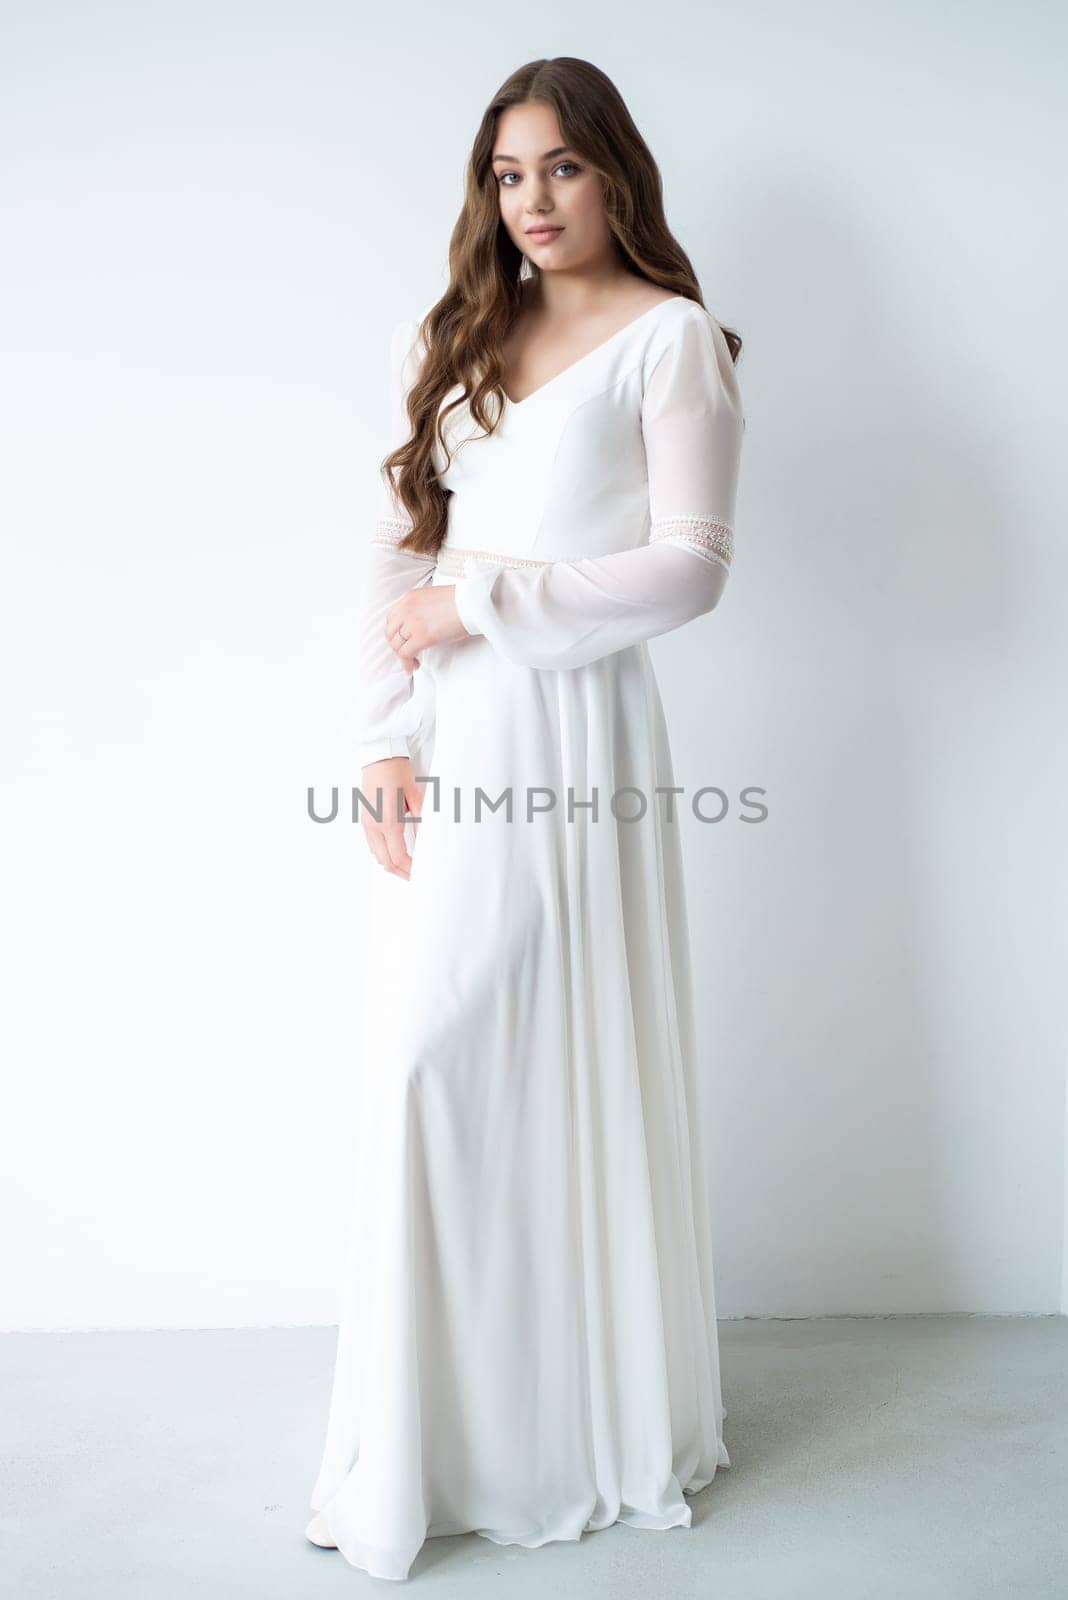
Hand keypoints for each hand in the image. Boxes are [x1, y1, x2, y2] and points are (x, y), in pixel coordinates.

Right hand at [360, 756, 422, 878]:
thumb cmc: (398, 771)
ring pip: (376, 855)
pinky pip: (372, 845)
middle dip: (401, 872)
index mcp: (388, 822)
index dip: (411, 869)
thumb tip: (428, 843)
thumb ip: (422, 822)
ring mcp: (366, 823)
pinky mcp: (364, 819)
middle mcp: (373, 825)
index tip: (422, 873)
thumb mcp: (416, 797)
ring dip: (391, 864)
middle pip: (385, 862)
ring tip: (408, 865)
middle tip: (416, 875)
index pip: (399, 857)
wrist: (379, 755)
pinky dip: (383, 854)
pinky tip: (394, 851)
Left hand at [385, 583, 470, 672]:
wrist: (473, 604)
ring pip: (397, 645)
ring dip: (403, 656)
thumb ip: (421, 609)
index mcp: (409, 598)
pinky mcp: (421, 637)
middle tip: (408, 654)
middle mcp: (406, 609)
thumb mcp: (434, 598)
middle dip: (397, 646)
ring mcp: (412, 623)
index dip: (396, 633)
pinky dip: (407, 663)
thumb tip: (421, 625)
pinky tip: (414, 667)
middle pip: (390, 633)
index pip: (392, 618)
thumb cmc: (462, 601)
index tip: (404, 641)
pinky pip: (405, 654)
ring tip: (413, 663)